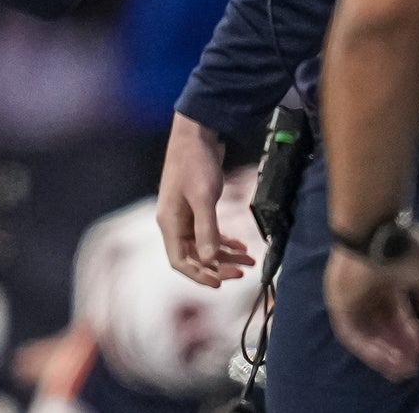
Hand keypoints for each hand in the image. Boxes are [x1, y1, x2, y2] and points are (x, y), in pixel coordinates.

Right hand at [157, 113, 254, 286]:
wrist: (196, 135)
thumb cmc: (194, 163)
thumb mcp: (203, 197)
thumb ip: (206, 229)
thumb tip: (209, 259)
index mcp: (169, 222)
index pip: (180, 261)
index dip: (199, 276)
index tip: (221, 283)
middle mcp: (174, 222)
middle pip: (193, 257)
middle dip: (217, 267)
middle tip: (241, 271)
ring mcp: (185, 215)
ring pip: (203, 246)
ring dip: (225, 256)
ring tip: (249, 260)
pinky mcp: (196, 207)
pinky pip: (208, 233)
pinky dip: (224, 241)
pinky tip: (241, 245)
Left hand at [325, 225, 418, 380]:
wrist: (375, 232)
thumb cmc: (403, 246)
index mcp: (387, 280)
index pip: (397, 314)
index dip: (409, 334)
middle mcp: (367, 290)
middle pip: (381, 327)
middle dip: (398, 348)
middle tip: (412, 367)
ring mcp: (350, 296)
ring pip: (366, 333)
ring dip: (383, 353)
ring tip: (402, 367)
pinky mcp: (338, 302)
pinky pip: (350, 332)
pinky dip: (367, 348)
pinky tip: (386, 359)